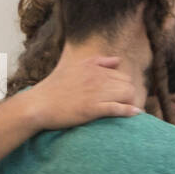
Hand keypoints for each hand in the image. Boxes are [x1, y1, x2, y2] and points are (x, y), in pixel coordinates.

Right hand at [25, 55, 139, 129]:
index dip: (123, 86)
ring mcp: (95, 93)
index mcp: (92, 67)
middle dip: (129, 94)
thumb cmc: (54, 88)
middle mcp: (96, 77)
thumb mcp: (74, 67)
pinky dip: (129, 111)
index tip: (121, 95)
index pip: (121, 74)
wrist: (38, 104)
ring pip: (127, 94)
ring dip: (131, 102)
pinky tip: (136, 114)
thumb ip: (97, 62)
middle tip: (125, 104)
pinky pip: (118, 108)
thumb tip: (118, 59)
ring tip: (129, 110)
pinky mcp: (92, 108)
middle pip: (127, 84)